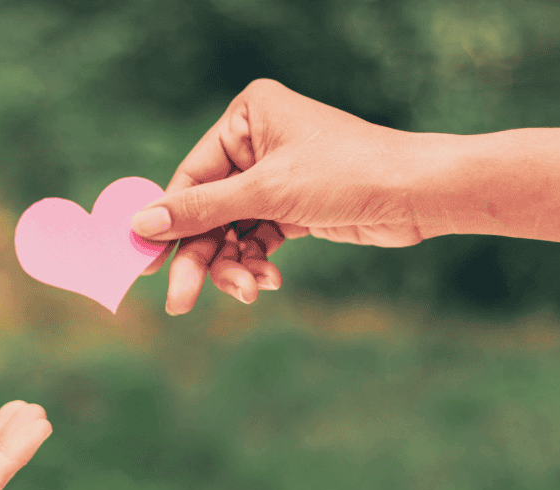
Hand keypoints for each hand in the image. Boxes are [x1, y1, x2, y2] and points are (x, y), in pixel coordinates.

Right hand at [131, 78, 423, 314]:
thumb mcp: (266, 192)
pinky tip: (266, 280)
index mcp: (246, 118)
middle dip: (201, 256)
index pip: (191, 177)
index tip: (146, 262)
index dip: (168, 222)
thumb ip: (201, 210)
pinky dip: (256, 263)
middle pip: (208, 210)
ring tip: (248, 291)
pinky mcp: (291, 208)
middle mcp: (256, 144)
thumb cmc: (346, 173)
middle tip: (180, 301)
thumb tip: (142, 224)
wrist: (417, 194)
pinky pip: (256, 240)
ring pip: (231, 231)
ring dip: (233, 265)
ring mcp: (274, 178)